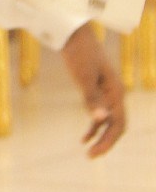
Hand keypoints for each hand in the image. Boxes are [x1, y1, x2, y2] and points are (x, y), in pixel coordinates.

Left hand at [61, 23, 126, 156]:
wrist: (73, 34)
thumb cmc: (79, 54)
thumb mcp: (83, 78)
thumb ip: (92, 99)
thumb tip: (102, 119)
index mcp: (116, 91)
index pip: (118, 124)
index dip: (109, 141)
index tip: (94, 153)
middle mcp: (115, 93)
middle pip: (117, 125)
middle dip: (106, 143)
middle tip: (91, 157)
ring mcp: (107, 92)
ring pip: (109, 121)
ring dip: (101, 137)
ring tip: (89, 152)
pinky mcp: (97, 89)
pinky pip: (101, 113)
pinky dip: (94, 126)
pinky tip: (84, 138)